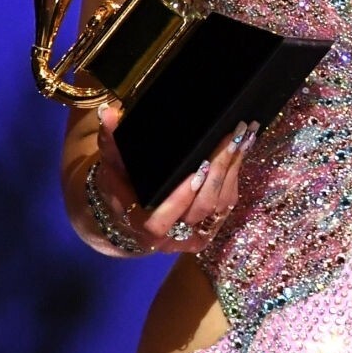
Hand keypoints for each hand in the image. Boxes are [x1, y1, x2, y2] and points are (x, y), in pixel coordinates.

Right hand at [86, 106, 256, 254]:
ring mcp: (192, 236)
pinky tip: (243, 151)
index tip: (199, 167)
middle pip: (201, 209)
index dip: (182, 197)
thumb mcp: (111, 164)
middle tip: (232, 138)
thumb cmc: (120, 185)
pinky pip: (226, 205)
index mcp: (141, 226)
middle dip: (219, 172)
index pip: (162, 220)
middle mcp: (169, 238)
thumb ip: (111, 141)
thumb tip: (109, 114)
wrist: (128, 214)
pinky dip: (235, 177)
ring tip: (243, 137)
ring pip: (219, 206)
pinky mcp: (209, 230)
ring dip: (233, 170)